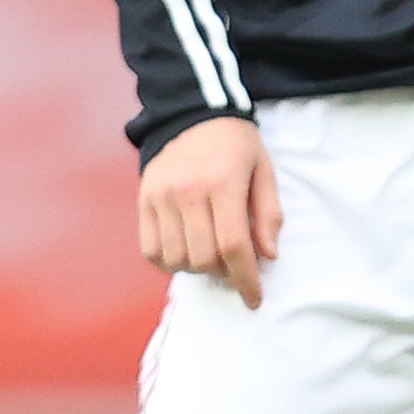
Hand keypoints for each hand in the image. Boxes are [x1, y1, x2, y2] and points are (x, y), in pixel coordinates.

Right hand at [137, 115, 280, 305]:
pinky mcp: (144, 200)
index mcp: (223, 183)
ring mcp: (161, 197)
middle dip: (223, 273)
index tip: (254, 298)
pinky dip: (169, 262)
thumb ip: (269, 214)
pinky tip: (184, 253)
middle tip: (234, 265)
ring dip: (197, 268)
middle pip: (203, 258)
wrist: (192, 115)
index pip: (233, 245)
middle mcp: (188, 191)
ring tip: (210, 255)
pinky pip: (151, 250)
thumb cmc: (235, 145)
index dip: (246, 280)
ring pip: (177, 258)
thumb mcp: (264, 170)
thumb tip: (267, 256)